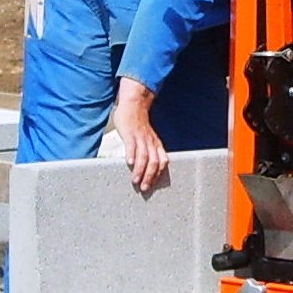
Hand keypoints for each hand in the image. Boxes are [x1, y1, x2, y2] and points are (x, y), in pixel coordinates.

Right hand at [112, 77, 168, 193]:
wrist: (134, 105)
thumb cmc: (138, 124)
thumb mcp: (147, 138)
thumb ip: (148, 150)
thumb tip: (144, 167)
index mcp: (156, 144)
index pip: (162, 161)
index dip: (158, 174)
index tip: (152, 185)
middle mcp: (150, 142)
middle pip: (154, 161)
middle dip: (150, 176)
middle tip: (144, 188)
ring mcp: (140, 138)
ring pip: (144, 156)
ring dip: (140, 170)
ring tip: (135, 181)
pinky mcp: (130, 133)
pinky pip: (132, 145)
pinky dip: (132, 154)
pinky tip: (129, 163)